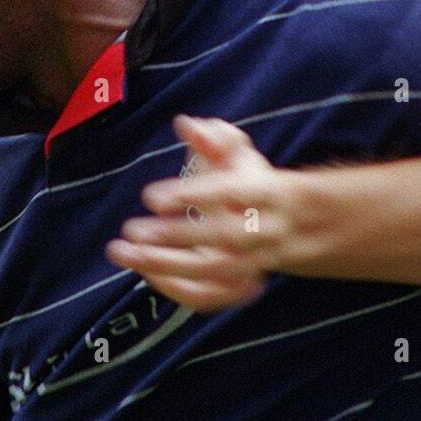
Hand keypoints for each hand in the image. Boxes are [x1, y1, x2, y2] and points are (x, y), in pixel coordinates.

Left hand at [106, 115, 308, 311]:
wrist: (298, 229)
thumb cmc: (255, 184)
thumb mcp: (241, 156)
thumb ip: (215, 137)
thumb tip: (185, 124)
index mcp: (268, 190)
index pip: (231, 191)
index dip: (192, 195)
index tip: (151, 197)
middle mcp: (267, 230)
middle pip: (223, 237)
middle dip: (174, 235)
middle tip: (130, 229)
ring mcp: (256, 263)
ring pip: (213, 272)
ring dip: (165, 265)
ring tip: (123, 252)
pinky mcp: (242, 286)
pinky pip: (210, 297)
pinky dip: (175, 288)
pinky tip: (144, 271)